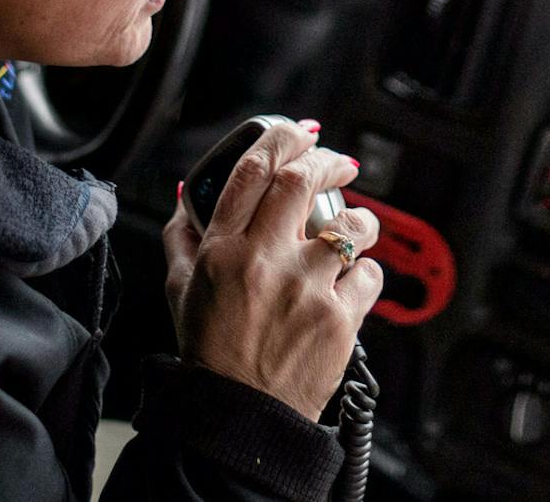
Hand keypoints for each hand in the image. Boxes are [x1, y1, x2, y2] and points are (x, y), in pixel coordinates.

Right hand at [163, 121, 383, 420]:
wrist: (240, 417)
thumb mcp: (181, 290)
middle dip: (327, 160)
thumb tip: (189, 195)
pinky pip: (369, 275)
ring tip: (356, 228)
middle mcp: (262, 262)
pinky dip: (366, 272)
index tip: (298, 132)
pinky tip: (352, 284)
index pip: (251, 170)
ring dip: (360, 220)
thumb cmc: (212, 353)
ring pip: (350, 226)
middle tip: (339, 163)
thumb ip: (183, 237)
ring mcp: (304, 289)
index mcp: (221, 250)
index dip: (279, 138)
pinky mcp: (338, 319)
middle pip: (301, 180)